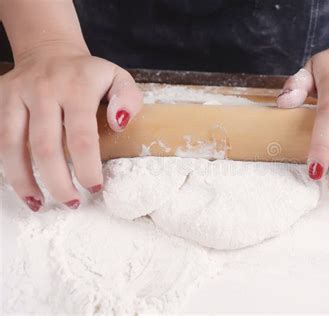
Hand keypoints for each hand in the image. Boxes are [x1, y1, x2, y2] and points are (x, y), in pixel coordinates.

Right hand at [0, 43, 142, 210]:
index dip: (87, 167)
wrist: (50, 50)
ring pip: (12, 146)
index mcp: (78, 88)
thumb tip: (119, 124)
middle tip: (71, 202)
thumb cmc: (89, 75)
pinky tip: (20, 185)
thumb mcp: (119, 78)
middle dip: (58, 182)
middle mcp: (44, 90)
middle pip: (46, 147)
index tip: (94, 188)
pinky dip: (6, 166)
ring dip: (24, 181)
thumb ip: (128, 99)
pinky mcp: (0, 99)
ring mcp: (17, 94)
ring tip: (39, 204)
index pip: (82, 136)